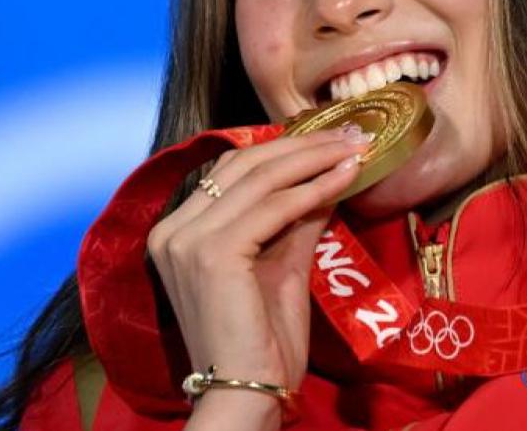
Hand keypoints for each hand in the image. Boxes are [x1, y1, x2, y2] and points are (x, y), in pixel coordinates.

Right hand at [147, 124, 370, 422]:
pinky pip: (274, 207)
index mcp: (177, 230)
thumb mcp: (282, 263)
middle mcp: (171, 229)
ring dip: (315, 158)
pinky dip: (315, 187)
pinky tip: (346, 177)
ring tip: (355, 149)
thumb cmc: (263, 338)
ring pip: (261, 178)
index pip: (232, 169)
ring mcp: (186, 240)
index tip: (331, 137)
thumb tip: (328, 176)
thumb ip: (296, 219)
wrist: (248, 391)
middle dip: (303, 144)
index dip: (284, 147)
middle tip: (351, 134)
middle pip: (244, 163)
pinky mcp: (211, 255)